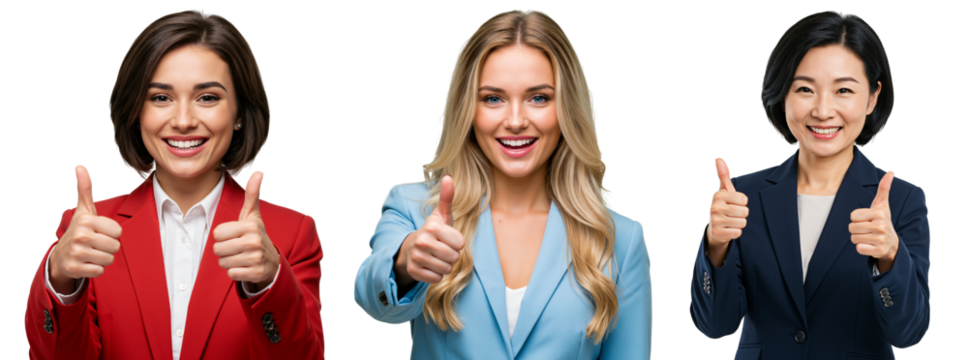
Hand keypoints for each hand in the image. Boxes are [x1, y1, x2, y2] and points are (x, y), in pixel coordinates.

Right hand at [52, 164, 122, 281]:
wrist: (61, 256)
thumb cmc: (80, 230)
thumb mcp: (84, 209)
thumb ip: (85, 188)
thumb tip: (80, 165)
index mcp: (86, 220)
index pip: (118, 232)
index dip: (111, 233)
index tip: (98, 231)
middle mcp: (79, 236)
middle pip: (115, 246)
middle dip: (108, 247)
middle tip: (95, 244)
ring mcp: (76, 253)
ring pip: (108, 259)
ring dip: (102, 258)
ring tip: (90, 253)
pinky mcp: (74, 269)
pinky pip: (100, 271)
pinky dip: (95, 269)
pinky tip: (85, 263)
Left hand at [212, 170, 278, 290]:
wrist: (271, 261)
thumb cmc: (255, 235)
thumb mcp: (252, 215)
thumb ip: (252, 194)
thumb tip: (259, 171)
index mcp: (251, 226)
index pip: (217, 233)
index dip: (223, 236)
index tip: (235, 235)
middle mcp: (255, 241)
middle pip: (218, 249)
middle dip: (224, 250)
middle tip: (237, 248)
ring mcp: (256, 258)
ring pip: (223, 262)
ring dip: (229, 262)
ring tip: (241, 257)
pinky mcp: (256, 273)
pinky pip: (231, 274)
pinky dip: (236, 272)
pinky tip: (245, 267)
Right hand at [398, 174, 464, 283]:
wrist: (411, 248)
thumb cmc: (433, 231)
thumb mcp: (441, 215)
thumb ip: (447, 198)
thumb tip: (449, 177)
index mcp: (432, 227)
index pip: (460, 244)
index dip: (457, 243)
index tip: (447, 239)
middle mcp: (422, 241)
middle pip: (454, 257)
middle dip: (452, 255)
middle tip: (442, 249)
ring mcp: (417, 257)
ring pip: (446, 269)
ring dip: (445, 266)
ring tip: (436, 257)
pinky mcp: (414, 271)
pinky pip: (437, 279)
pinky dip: (436, 275)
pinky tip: (430, 266)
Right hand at [708, 156, 748, 247]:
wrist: (715, 227)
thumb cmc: (724, 205)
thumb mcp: (725, 190)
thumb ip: (723, 174)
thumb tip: (718, 157)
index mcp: (718, 195)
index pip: (744, 199)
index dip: (742, 202)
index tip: (734, 203)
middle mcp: (714, 207)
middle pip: (744, 211)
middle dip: (742, 214)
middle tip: (733, 213)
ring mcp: (714, 221)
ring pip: (742, 222)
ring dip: (739, 223)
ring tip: (731, 221)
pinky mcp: (717, 233)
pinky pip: (737, 232)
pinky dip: (736, 232)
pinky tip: (729, 229)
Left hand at [849, 170, 897, 266]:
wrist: (892, 243)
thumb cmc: (882, 221)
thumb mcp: (882, 205)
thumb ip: (883, 188)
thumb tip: (891, 171)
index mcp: (880, 213)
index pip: (852, 216)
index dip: (857, 218)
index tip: (867, 219)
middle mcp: (881, 226)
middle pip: (851, 227)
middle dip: (856, 229)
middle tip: (868, 229)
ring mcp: (881, 239)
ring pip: (854, 238)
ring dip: (859, 238)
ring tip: (869, 236)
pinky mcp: (878, 251)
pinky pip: (859, 248)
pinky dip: (862, 248)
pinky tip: (871, 245)